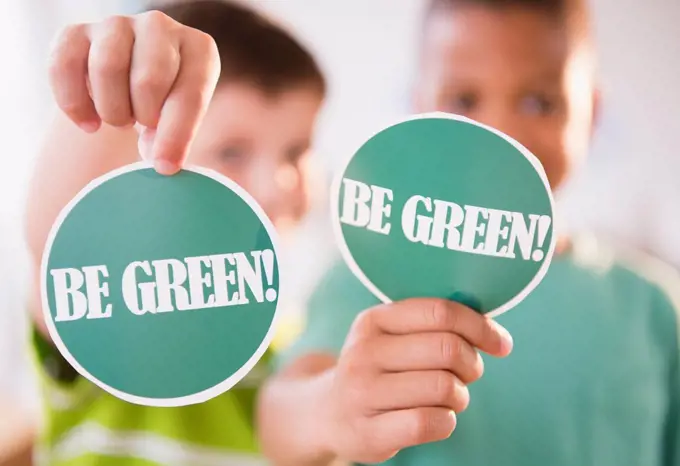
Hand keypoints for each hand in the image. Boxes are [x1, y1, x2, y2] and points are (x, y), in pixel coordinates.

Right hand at [47, 11, 220, 174]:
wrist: (129, 82)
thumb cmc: (165, 105)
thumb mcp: (180, 119)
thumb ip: (173, 138)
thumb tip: (160, 163)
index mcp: (199, 49)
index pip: (190, 95)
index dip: (176, 136)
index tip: (165, 167)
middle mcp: (160, 26)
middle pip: (148, 80)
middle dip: (143, 116)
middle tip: (141, 124)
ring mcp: (117, 24)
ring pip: (107, 68)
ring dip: (112, 109)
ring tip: (120, 119)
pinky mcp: (77, 31)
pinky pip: (64, 65)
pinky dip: (74, 104)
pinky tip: (89, 124)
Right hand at [322, 298, 512, 463]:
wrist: (327, 413)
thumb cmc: (379, 370)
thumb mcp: (391, 337)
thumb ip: (432, 325)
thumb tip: (494, 333)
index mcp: (373, 320)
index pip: (440, 312)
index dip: (480, 326)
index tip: (500, 343)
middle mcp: (363, 353)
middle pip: (447, 348)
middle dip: (471, 364)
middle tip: (467, 374)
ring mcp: (362, 393)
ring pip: (443, 387)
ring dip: (460, 395)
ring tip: (448, 397)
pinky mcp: (369, 433)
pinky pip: (431, 423)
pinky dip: (448, 421)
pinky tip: (438, 418)